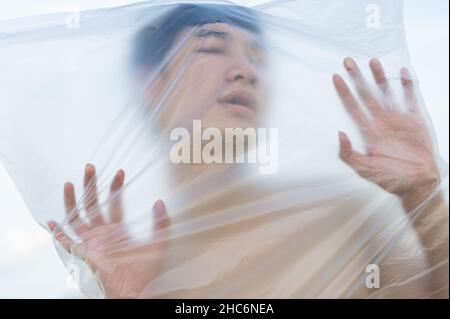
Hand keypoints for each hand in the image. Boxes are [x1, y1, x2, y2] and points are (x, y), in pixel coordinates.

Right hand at [47, 164, 169, 297]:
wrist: (136, 289)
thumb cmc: (148, 269)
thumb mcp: (160, 242)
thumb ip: (161, 223)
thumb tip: (160, 201)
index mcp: (118, 229)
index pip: (115, 202)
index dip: (116, 187)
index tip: (120, 171)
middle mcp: (103, 233)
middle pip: (92, 205)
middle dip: (90, 186)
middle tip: (89, 167)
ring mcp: (92, 242)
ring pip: (77, 218)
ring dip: (72, 202)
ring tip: (68, 183)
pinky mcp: (85, 254)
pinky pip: (68, 243)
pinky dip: (59, 234)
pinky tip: (51, 222)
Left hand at [333, 58, 439, 208]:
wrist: (416, 183)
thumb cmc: (389, 178)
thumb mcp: (364, 169)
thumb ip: (349, 153)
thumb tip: (339, 134)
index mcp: (368, 131)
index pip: (352, 107)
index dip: (344, 92)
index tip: (335, 77)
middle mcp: (381, 121)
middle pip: (366, 94)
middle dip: (357, 78)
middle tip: (348, 61)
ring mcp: (397, 119)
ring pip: (386, 92)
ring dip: (379, 77)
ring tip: (372, 61)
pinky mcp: (414, 120)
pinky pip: (410, 99)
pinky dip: (407, 86)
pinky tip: (402, 72)